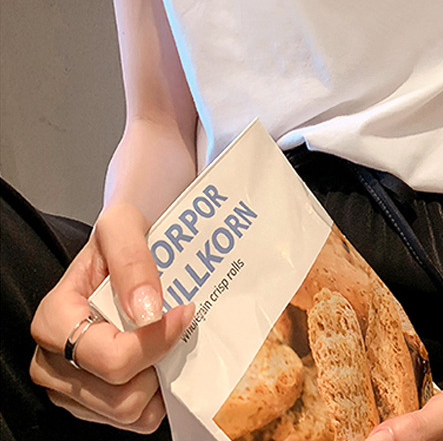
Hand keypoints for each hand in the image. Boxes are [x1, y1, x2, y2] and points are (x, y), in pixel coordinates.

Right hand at [29, 203, 194, 432]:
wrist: (128, 239)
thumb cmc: (122, 234)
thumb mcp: (124, 226)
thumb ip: (132, 262)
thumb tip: (146, 311)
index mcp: (54, 320)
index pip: (112, 357)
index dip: (158, 341)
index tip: (186, 312)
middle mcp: (53, 361)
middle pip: (120, 394)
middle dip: (160, 362)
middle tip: (178, 327)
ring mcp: (70, 387)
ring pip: (128, 412)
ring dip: (159, 380)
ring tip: (168, 341)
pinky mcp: (91, 401)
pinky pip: (133, 419)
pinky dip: (156, 396)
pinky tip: (162, 360)